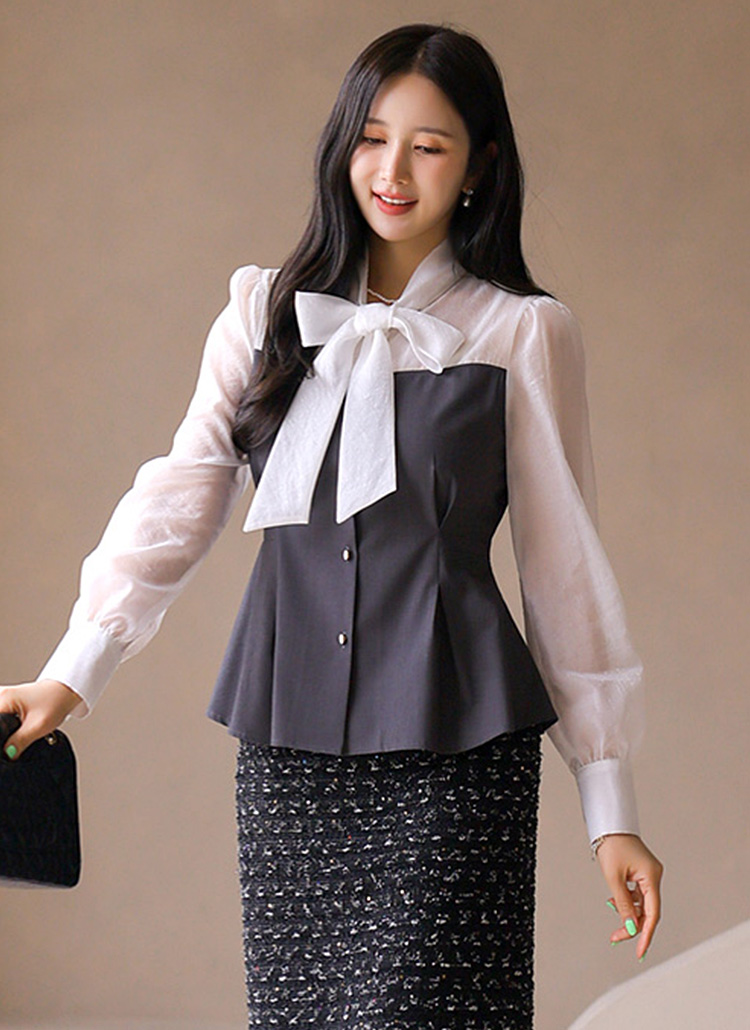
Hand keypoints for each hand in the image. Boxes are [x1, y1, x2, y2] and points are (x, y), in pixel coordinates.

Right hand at [0, 679, 83, 757]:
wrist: (66, 690)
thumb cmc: (56, 701)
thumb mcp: (38, 726)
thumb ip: (19, 742)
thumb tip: (7, 755)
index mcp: (3, 699)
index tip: (6, 747)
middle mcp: (0, 696)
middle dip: (2, 737)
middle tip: (12, 744)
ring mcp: (4, 698)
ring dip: (4, 732)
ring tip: (17, 737)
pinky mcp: (8, 702)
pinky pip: (2, 717)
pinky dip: (6, 727)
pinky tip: (13, 733)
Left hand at [596, 832, 662, 960]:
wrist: (609, 825)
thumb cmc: (611, 846)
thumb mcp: (614, 878)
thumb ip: (623, 905)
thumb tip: (630, 928)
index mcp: (651, 877)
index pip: (652, 914)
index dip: (646, 935)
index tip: (639, 952)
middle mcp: (654, 877)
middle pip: (647, 911)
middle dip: (632, 925)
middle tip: (615, 937)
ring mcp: (649, 875)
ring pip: (642, 904)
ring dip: (628, 912)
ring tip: (610, 907)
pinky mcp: (642, 873)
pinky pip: (638, 894)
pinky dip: (627, 901)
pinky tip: (614, 901)